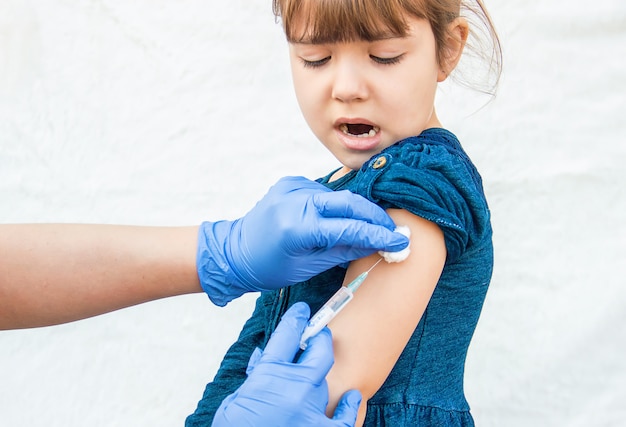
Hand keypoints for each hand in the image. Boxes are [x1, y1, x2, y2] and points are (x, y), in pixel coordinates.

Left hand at [197, 176, 408, 304]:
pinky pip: (324, 192)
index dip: (378, 235)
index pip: (349, 227)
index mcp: (297, 227)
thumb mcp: (308, 267)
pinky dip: (338, 205)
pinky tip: (341, 218)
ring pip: (339, 196)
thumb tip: (377, 245)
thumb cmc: (269, 267)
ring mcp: (292, 187)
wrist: (236, 251)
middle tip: (393, 231)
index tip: (399, 242)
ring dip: (357, 211)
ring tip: (371, 228)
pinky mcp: (291, 182)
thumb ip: (344, 250)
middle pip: (349, 202)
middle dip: (375, 217)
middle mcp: (295, 200)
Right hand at [212, 302, 360, 426]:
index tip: (301, 312)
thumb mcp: (235, 402)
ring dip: (317, 380)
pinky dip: (349, 407)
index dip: (296, 319)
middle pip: (319, 350)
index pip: (287, 335)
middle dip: (320, 339)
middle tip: (317, 336)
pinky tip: (353, 398)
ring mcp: (311, 410)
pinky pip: (343, 417)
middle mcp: (294, 388)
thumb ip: (255, 379)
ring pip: (325, 382)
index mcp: (269, 376)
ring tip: (315, 379)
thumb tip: (265, 363)